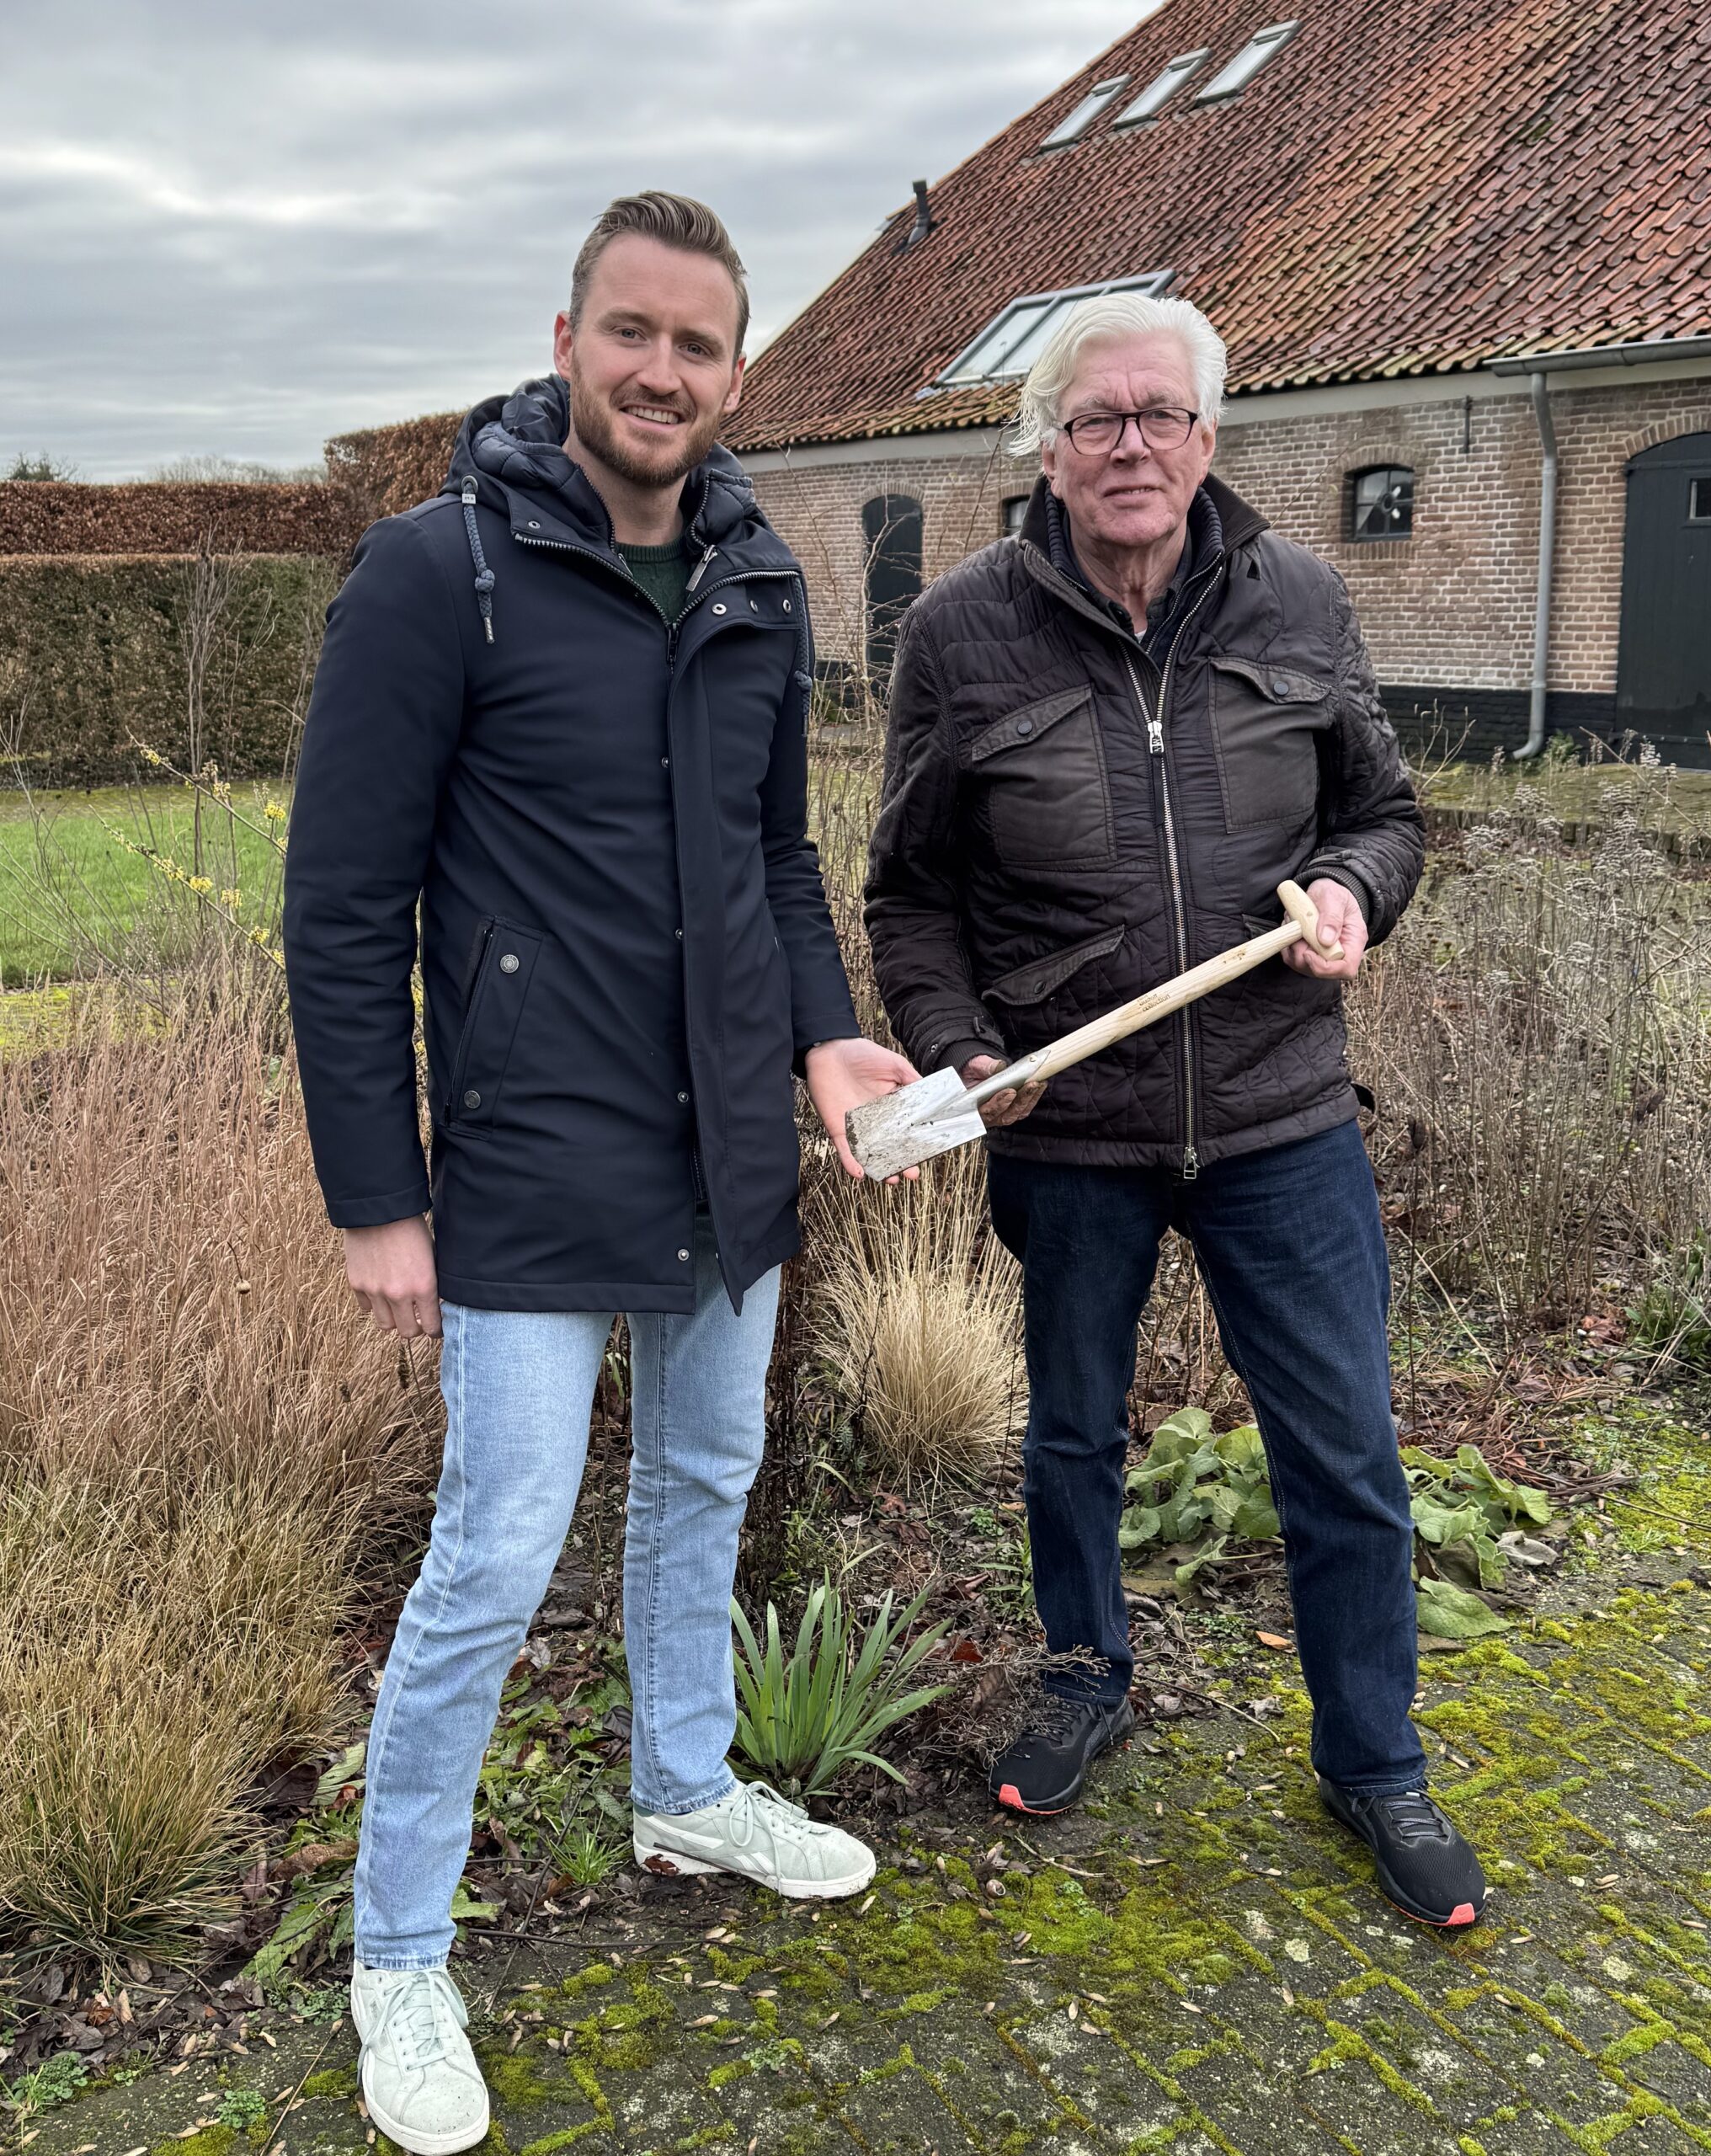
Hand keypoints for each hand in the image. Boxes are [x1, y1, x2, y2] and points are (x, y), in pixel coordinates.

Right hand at [344, 1216, 441, 1337]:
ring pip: (385, 1324)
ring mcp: (375, 1291)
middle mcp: (398, 1294)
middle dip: (415, 1328)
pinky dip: (374, 1304)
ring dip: (393, 1319)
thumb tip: (435, 1303)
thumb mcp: (432, 1256)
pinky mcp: (356, 1284)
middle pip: (407, 1331)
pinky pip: (367, 1307)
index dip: (435, 1330)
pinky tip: (381, 1291)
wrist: (379, 1209)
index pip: (432, 1326)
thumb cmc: (412, 1228)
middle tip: (417, 1320)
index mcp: (423, 1286)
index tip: (436, 1328)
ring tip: (398, 1308)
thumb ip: (432, 1283)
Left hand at [805, 1036, 921, 1180]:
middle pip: (891, 1147)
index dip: (917, 1143)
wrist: (829, 1050)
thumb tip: (934, 1097)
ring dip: (880, 1168)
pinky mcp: (838, 1129)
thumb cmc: (862, 1054)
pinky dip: (851, 1163)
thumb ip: (913, 1081)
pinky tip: (860, 1173)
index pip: (907, 1130)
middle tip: (912, 1174)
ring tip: (892, 1178)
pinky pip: (845, 1150)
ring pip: (871, 1154)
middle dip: (902, 1162)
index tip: (927, 1153)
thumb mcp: (895, 1065)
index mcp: (892, 1106)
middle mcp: (877, 1120)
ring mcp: (857, 1127)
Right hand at [960, 1054, 1045, 1128]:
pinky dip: (1033, 1097)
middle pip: (1006, 1115)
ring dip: (1029, 1098)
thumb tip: (999, 1066)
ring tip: (1037, 1083)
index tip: (1010, 1092)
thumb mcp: (977, 1066)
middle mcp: (989, 1115)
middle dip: (1020, 1100)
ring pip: (1017, 1113)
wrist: (977, 1071)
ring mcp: (1002, 1114)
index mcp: (975, 1107)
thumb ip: (986, 1067)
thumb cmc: (974, 1072)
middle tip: (1030, 1085)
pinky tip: (1039, 1085)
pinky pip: (1024, 1108)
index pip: (986, 1112)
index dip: (998, 1104)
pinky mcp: (1013, 1109)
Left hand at [1282, 878, 1367, 980]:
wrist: (1324, 893)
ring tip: (1295, 923)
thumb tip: (1326, 940)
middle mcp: (1340, 954)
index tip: (1308, 953)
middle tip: (1298, 932)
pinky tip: (1292, 927)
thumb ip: (1331, 917)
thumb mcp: (1334, 897)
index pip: (1346, 969)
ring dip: (1293, 947)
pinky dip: (1287, 945)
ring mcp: (1323, 956)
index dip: (1326, 968)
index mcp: (1354, 941)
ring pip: (1303, 966)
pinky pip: (1293, 958)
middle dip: (1303, 956)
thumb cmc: (1333, 894)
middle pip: (1321, 972)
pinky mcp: (1308, 954)